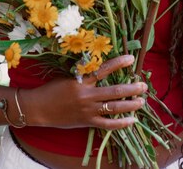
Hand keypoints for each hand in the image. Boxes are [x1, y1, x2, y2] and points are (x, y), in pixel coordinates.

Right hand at [24, 54, 146, 129]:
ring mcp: (87, 110)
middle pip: (114, 90)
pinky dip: (120, 123)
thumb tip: (102, 68)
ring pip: (113, 107)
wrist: (39, 108)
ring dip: (130, 104)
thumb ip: (85, 74)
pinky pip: (107, 124)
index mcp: (81, 79)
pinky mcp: (86, 122)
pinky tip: (131, 121)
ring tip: (141, 101)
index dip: (118, 63)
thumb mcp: (68, 76)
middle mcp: (87, 95)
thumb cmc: (52, 89)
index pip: (104, 69)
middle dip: (131, 88)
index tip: (131, 58)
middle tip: (143, 85)